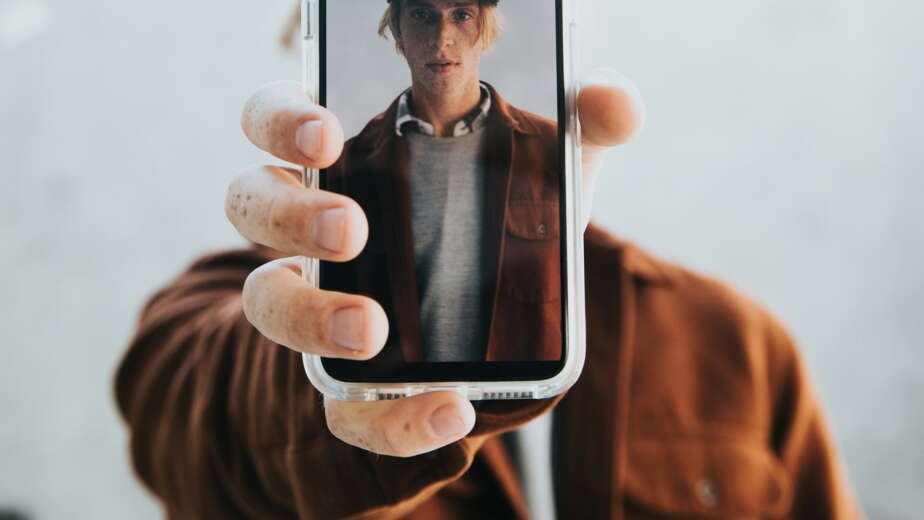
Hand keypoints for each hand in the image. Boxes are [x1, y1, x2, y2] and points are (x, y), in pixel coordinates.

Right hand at [226, 73, 643, 456]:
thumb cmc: (497, 227)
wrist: (496, 330)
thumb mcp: (538, 175)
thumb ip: (579, 131)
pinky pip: (342, 408)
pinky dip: (391, 418)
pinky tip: (450, 407)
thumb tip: (614, 103)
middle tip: (351, 231)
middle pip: (251, 202)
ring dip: (310, 316)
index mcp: (348, 162)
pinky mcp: (349, 384)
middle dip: (289, 214)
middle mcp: (313, 228)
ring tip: (373, 330)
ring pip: (266, 303)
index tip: (325, 134)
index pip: (277, 120)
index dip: (281, 119)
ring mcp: (320, 305)